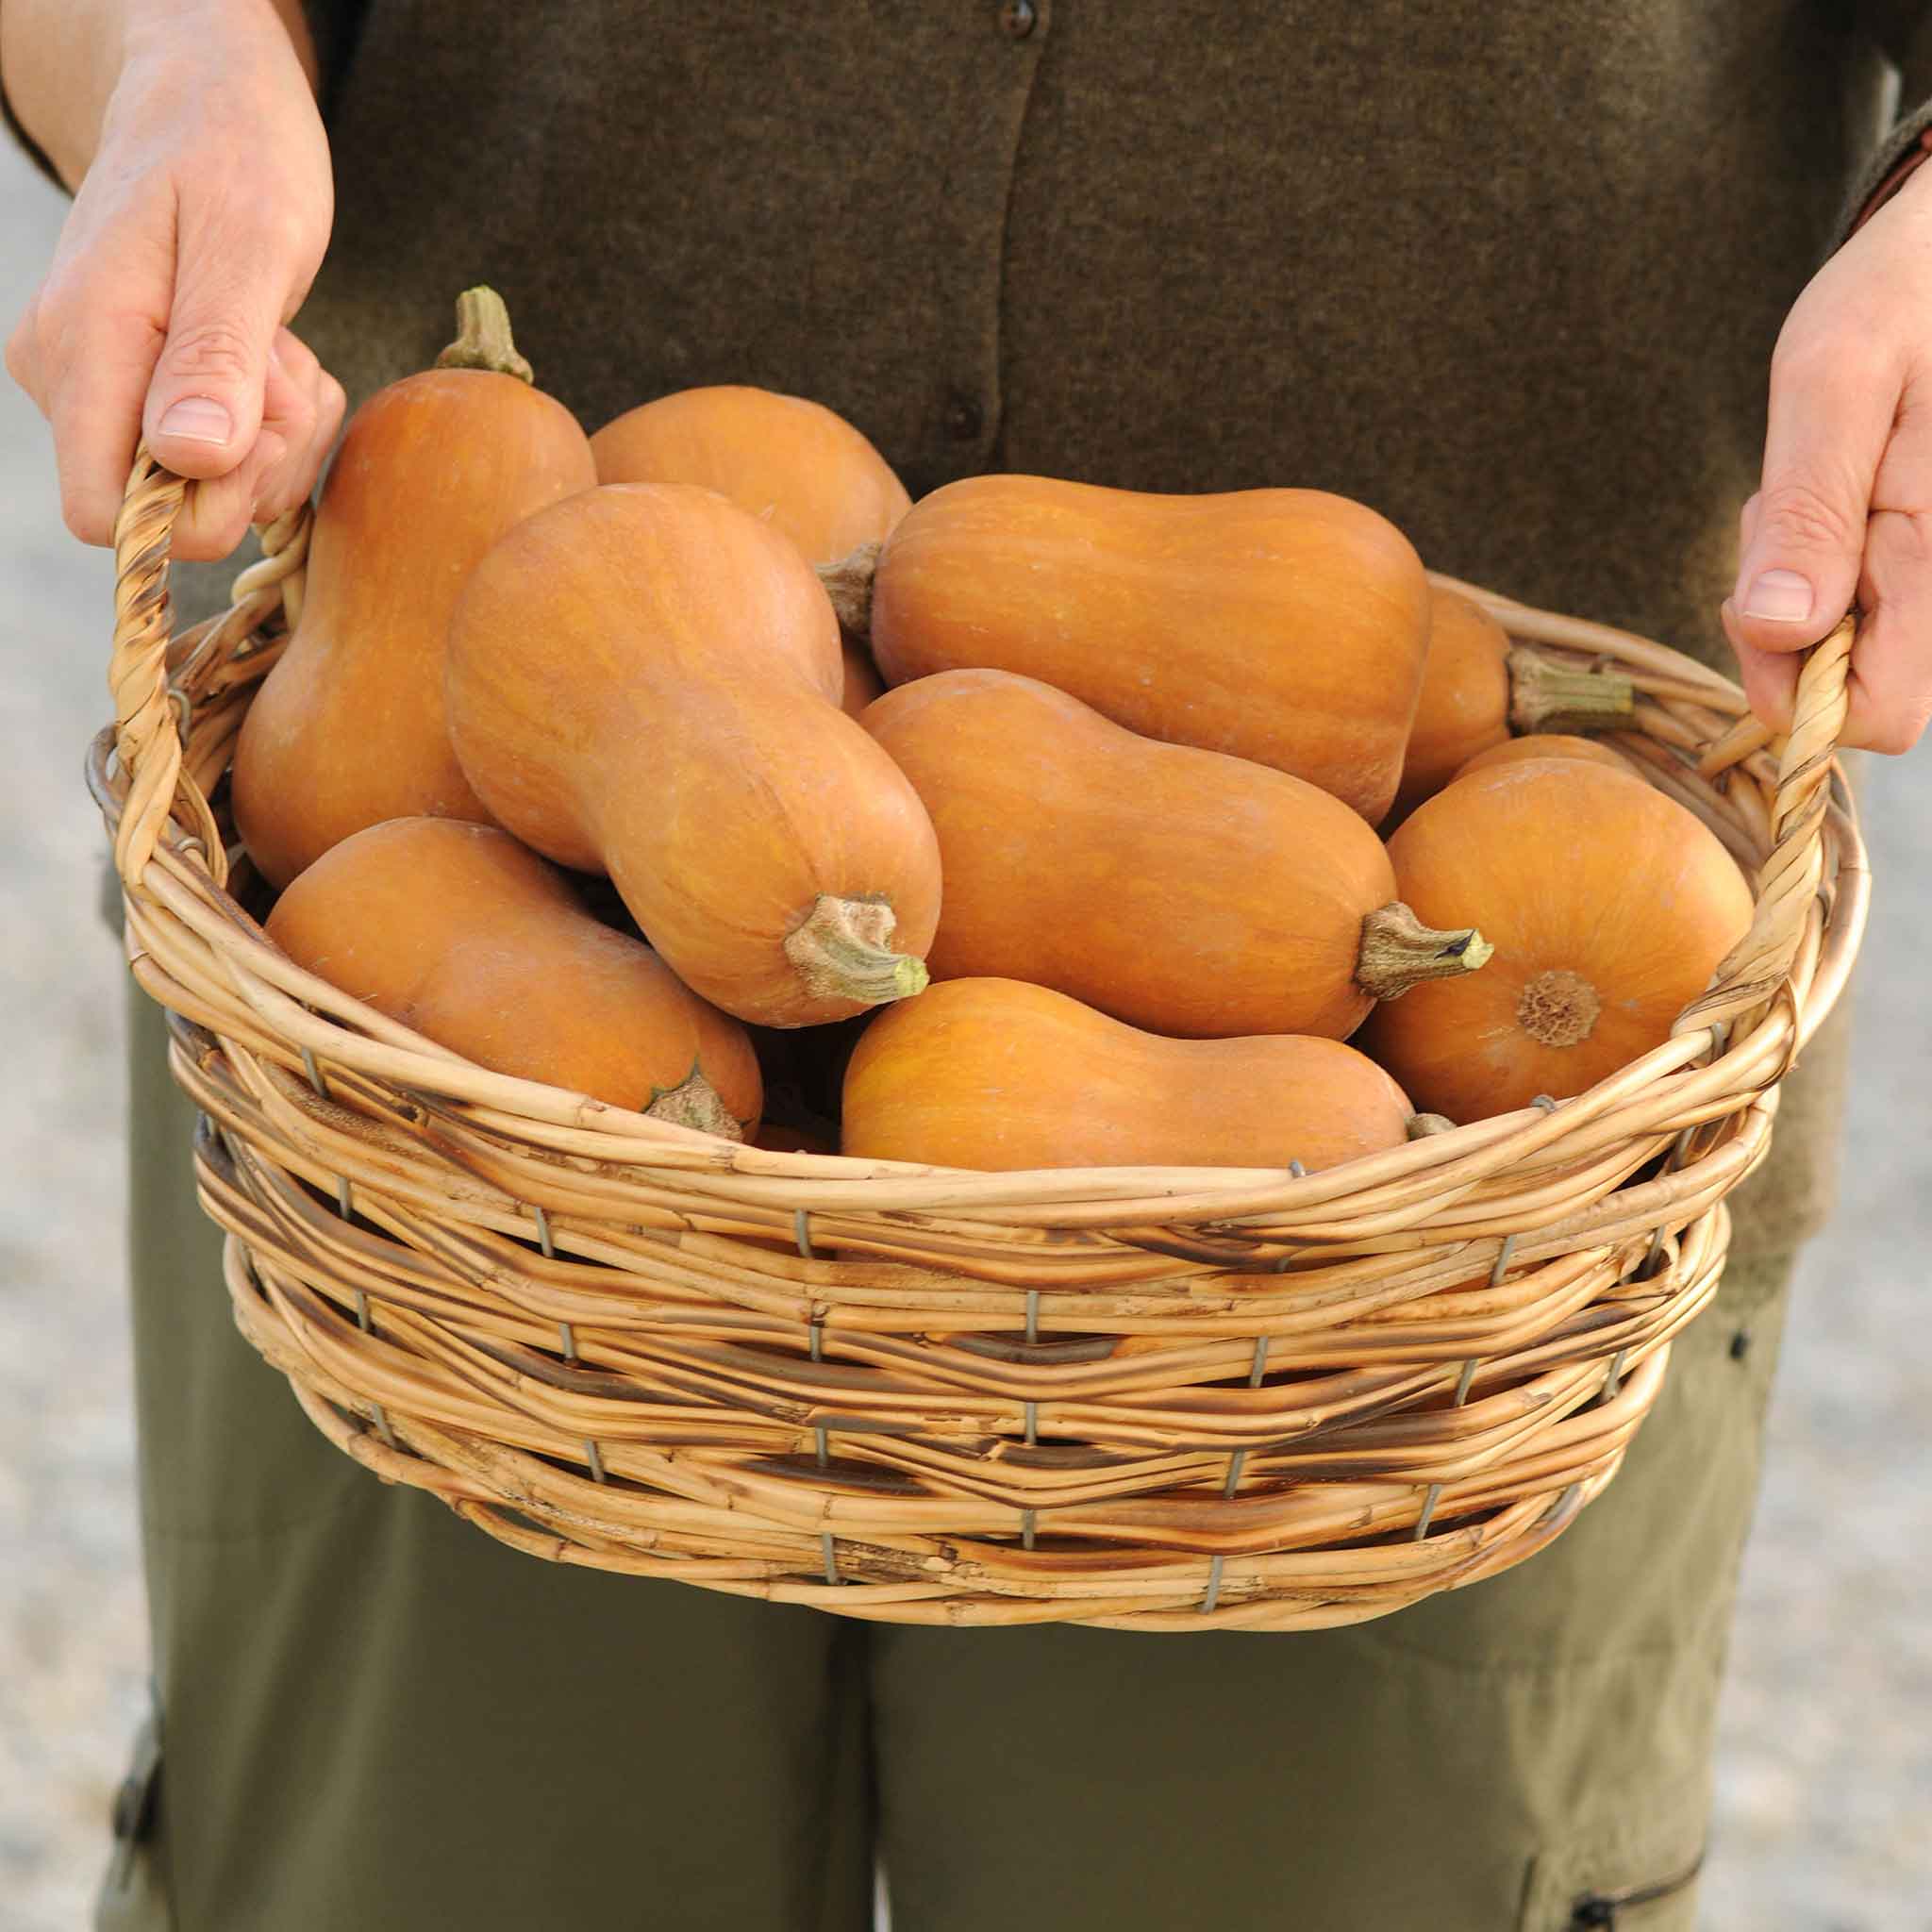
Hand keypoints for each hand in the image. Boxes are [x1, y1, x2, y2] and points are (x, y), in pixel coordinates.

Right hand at [3, 1, 341, 559]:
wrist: (208, 100)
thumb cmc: (233, 150)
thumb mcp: (248, 244)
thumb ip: (217, 357)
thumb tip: (188, 459)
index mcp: (83, 349)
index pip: (109, 516)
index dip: (200, 505)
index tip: (258, 430)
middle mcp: (71, 380)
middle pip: (178, 516)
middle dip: (258, 463)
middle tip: (283, 371)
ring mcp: (104, 389)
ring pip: (213, 490)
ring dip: (277, 437)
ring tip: (279, 346)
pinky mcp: (142, 393)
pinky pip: (225, 461)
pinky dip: (273, 425)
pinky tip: (274, 355)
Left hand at [1723, 162, 1931, 754]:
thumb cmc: (1898, 297)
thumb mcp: (1831, 382)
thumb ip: (1810, 512)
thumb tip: (1783, 631)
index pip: (1879, 718)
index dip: (1799, 688)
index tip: (1765, 602)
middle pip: (1859, 689)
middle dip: (1796, 624)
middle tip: (1789, 506)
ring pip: (1858, 644)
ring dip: (1809, 583)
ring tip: (1823, 478)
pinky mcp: (1930, 557)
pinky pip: (1869, 599)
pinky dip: (1829, 560)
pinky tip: (1839, 485)